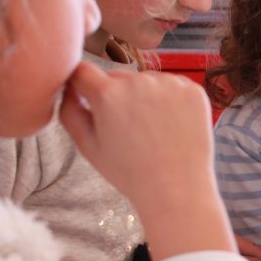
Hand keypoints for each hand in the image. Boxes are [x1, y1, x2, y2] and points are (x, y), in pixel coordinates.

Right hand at [60, 62, 233, 258]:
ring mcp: (170, 82)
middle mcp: (139, 81)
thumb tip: (68, 87)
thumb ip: (69, 111)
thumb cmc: (129, 173)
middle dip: (116, 96)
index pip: (83, 70)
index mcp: (108, 94)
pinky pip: (173, 86)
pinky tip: (171, 127)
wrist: (177, 189)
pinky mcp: (193, 89)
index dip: (82, 84)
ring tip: (152, 131)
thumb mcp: (87, 146)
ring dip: (145, 97)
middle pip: (117, 78)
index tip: (87, 98)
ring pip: (146, 81)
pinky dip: (170, 101)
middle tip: (127, 130)